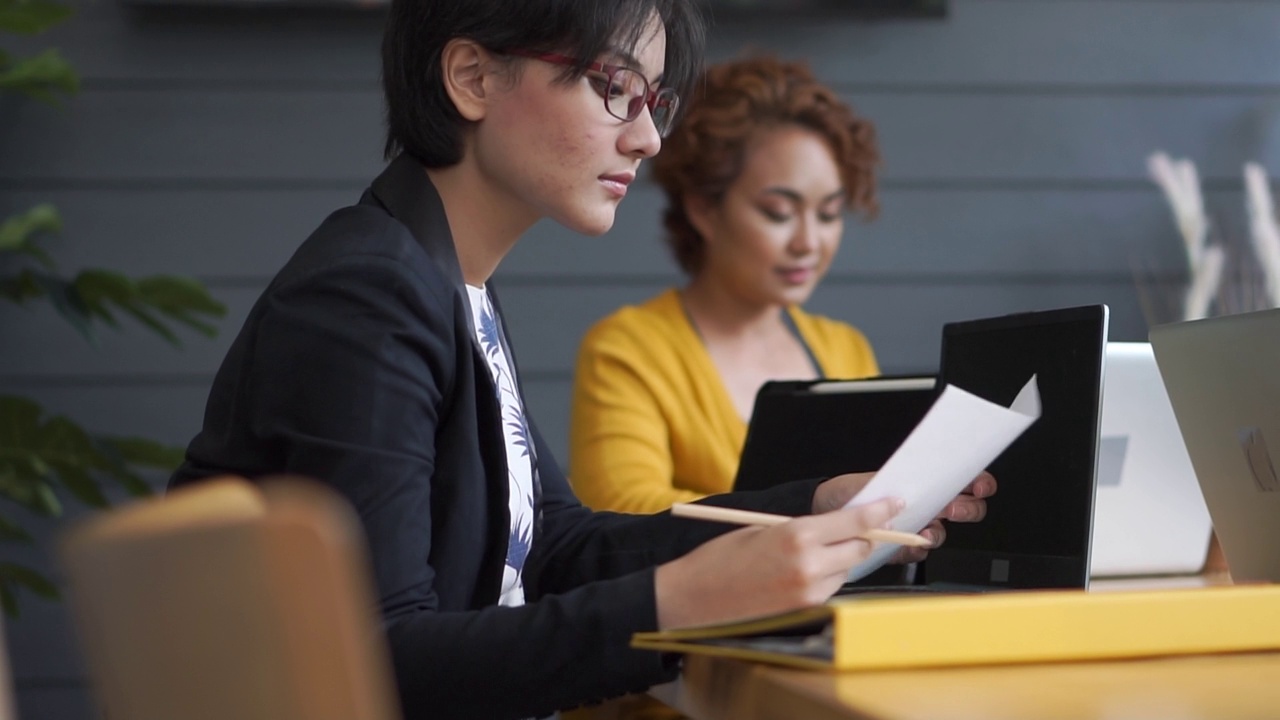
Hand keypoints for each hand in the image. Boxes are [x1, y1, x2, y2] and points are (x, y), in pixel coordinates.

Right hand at [654, 497, 903, 629]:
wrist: (692, 599)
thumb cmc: (720, 559)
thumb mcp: (763, 528)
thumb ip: (803, 527)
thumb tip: (838, 526)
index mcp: (797, 535)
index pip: (856, 522)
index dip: (880, 511)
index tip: (896, 503)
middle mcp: (809, 566)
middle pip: (859, 548)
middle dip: (861, 537)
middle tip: (853, 529)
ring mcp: (808, 594)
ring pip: (846, 571)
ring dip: (839, 560)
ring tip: (807, 555)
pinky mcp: (804, 613)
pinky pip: (829, 591)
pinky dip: (824, 580)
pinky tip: (798, 575)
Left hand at [810, 471, 997, 563]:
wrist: (826, 511)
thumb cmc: (851, 491)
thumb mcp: (871, 481)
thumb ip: (894, 487)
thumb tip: (911, 495)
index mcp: (925, 484)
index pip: (963, 481)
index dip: (978, 483)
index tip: (979, 486)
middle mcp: (927, 507)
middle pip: (966, 510)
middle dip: (965, 509)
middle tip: (951, 508)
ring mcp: (917, 528)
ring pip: (941, 533)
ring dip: (937, 531)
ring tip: (926, 529)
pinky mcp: (903, 548)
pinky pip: (919, 552)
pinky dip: (917, 549)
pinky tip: (911, 544)